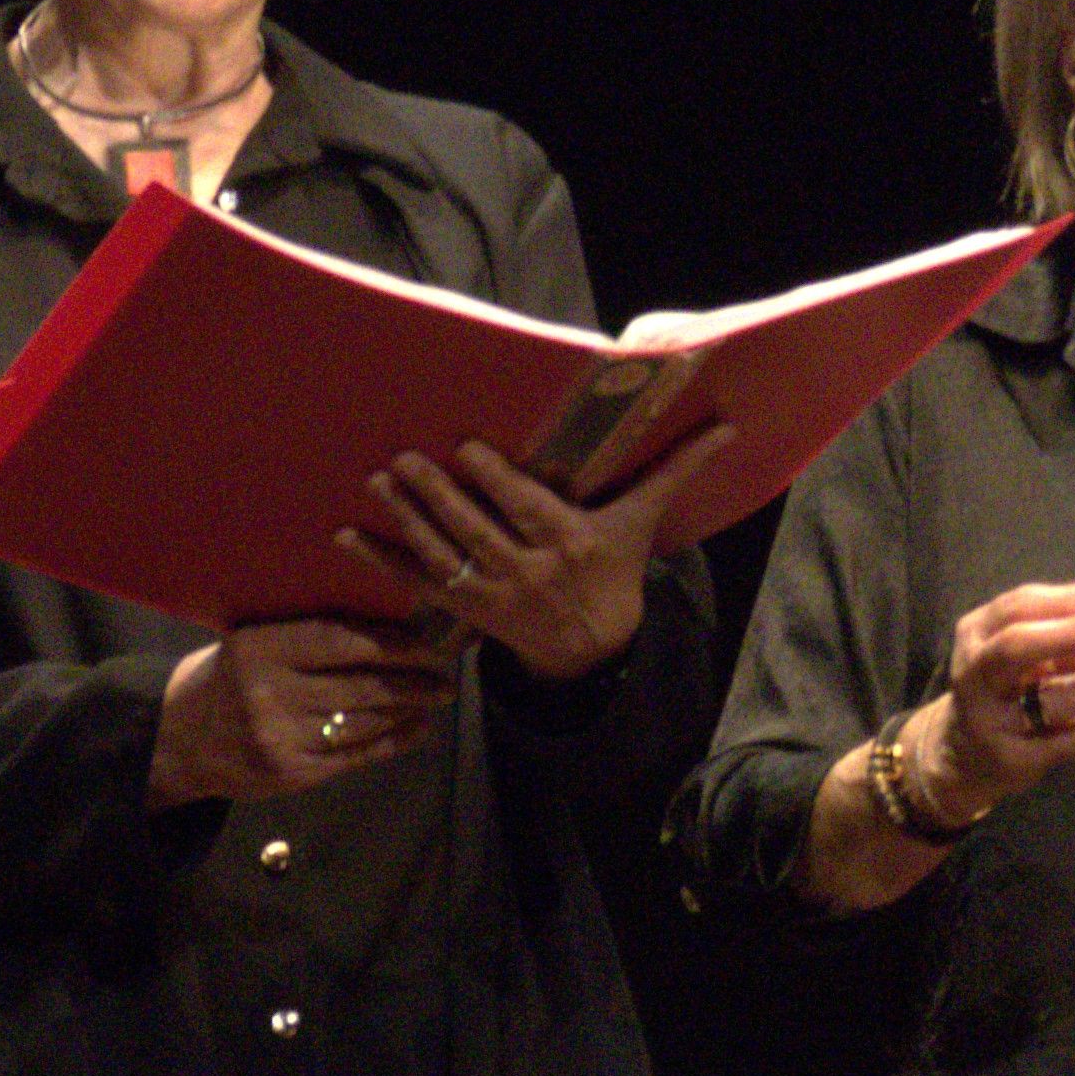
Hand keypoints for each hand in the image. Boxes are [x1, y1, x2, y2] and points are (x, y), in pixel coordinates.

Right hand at [154, 615, 462, 806]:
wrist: (178, 740)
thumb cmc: (229, 679)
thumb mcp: (254, 643)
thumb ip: (307, 636)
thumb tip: (390, 626)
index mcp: (258, 648)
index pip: (339, 640)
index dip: (391, 641)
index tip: (426, 640)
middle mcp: (268, 693)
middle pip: (360, 684)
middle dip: (413, 679)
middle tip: (446, 673)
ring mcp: (279, 738)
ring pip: (363, 721)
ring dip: (409, 708)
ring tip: (435, 696)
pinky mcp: (291, 774)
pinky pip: (355, 756)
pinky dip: (394, 741)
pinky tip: (417, 728)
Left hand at [341, 426, 736, 681]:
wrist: (594, 647)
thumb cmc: (615, 568)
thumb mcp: (642, 520)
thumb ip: (676, 470)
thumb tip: (727, 429)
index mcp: (571, 541)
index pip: (528, 508)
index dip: (497, 481)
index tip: (468, 449)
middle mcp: (529, 569)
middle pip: (477, 530)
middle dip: (438, 496)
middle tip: (404, 461)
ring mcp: (493, 592)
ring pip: (443, 553)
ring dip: (405, 519)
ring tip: (377, 483)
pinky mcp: (465, 609)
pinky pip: (417, 582)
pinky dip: (380, 560)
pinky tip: (347, 535)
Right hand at [914, 581, 1074, 820]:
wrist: (964, 757)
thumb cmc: (1005, 689)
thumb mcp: (1015, 653)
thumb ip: (1058, 631)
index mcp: (976, 634)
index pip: (1018, 606)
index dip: (1067, 599)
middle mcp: (975, 676)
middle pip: (1018, 647)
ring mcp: (991, 721)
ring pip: (1057, 699)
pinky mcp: (1016, 759)